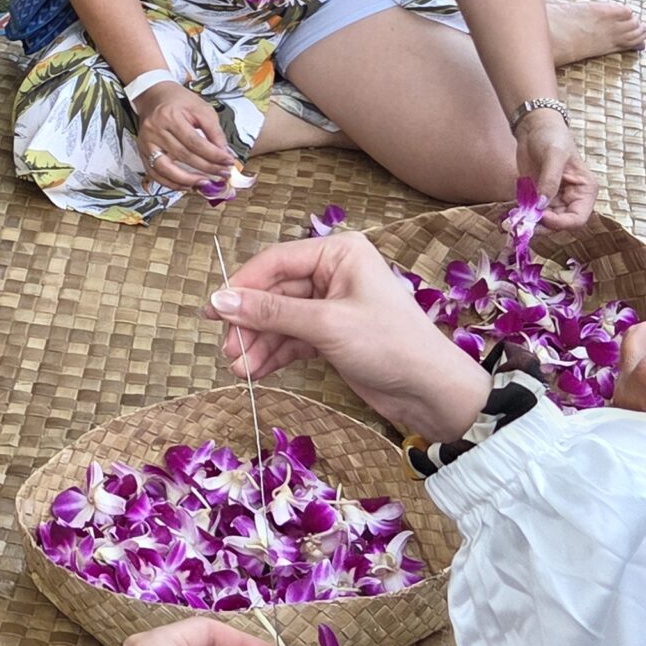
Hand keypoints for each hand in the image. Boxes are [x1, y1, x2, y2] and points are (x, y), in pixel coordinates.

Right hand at [135, 82, 241, 194]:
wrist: (154, 96)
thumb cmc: (179, 102)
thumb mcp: (201, 109)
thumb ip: (214, 131)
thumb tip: (224, 154)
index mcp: (171, 116)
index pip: (195, 142)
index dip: (213, 155)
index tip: (228, 162)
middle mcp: (155, 130)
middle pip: (183, 155)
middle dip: (206, 168)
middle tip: (223, 174)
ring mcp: (146, 143)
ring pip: (166, 168)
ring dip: (187, 180)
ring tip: (205, 184)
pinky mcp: (142, 152)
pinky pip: (155, 173)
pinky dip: (171, 183)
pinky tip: (186, 185)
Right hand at [207, 232, 489, 441]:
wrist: (433, 392)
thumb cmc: (389, 345)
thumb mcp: (326, 325)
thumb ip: (271, 312)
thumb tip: (219, 301)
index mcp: (338, 253)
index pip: (276, 261)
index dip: (242, 286)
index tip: (212, 312)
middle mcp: (334, 273)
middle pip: (274, 292)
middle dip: (250, 323)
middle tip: (228, 350)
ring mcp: (332, 305)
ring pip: (280, 318)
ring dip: (258, 343)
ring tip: (240, 369)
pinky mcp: (332, 335)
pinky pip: (292, 338)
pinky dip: (274, 354)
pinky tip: (257, 370)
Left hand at [514, 111, 595, 228]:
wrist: (535, 127)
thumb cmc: (552, 136)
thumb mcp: (554, 155)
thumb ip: (550, 180)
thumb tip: (542, 205)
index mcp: (585, 191)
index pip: (578, 218)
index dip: (560, 223)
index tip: (542, 216)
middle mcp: (572, 199)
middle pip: (559, 224)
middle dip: (542, 226)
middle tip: (522, 223)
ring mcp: (554, 200)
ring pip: (543, 222)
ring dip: (528, 224)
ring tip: (511, 222)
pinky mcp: (537, 197)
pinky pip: (530, 213)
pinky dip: (520, 217)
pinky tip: (507, 217)